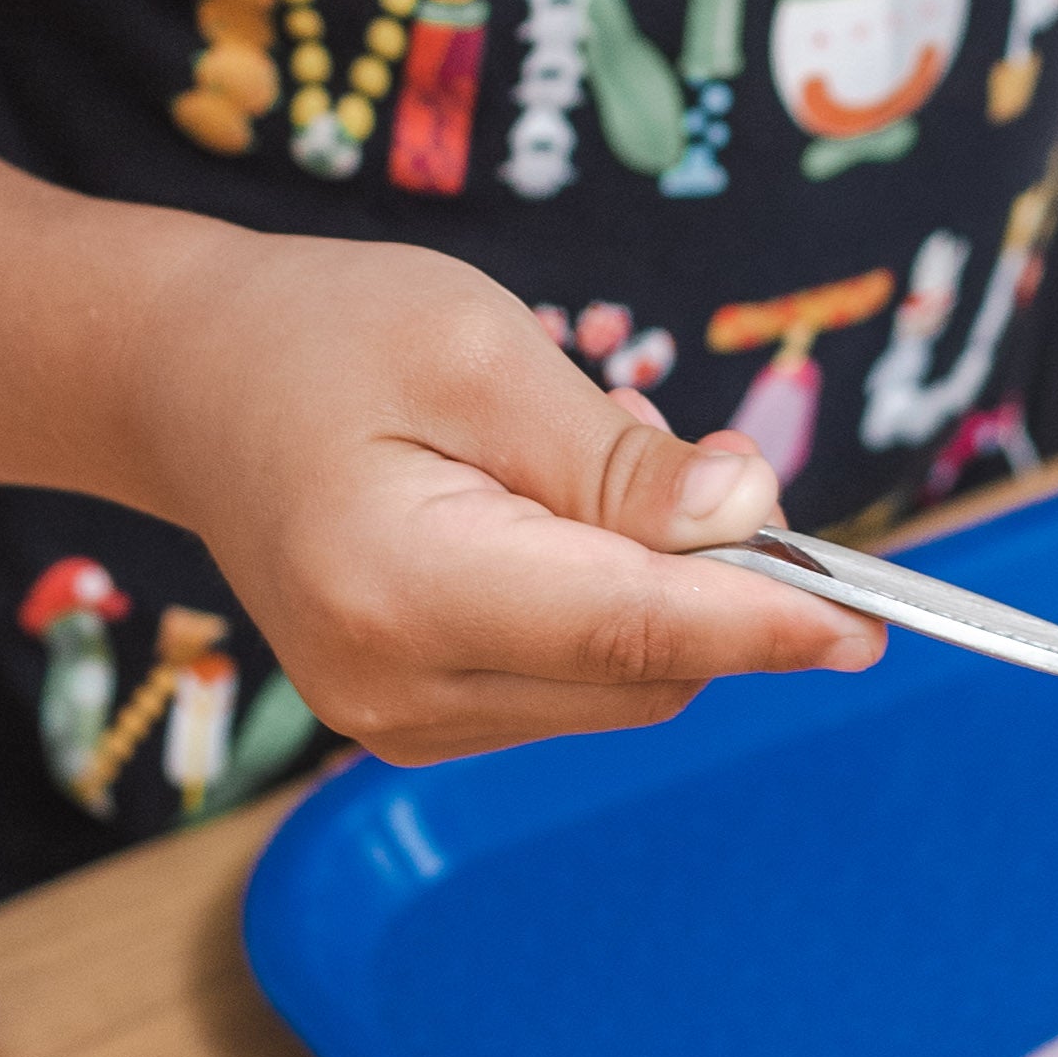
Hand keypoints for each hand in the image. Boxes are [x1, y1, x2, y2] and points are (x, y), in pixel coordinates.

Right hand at [133, 230, 881, 759]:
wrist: (182, 384)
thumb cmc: (324, 335)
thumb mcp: (478, 349)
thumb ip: (615, 454)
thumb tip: (750, 515)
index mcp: (403, 588)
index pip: (634, 631)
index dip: (768, 624)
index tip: (875, 620)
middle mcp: (396, 689)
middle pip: (644, 671)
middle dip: (718, 584)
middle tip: (694, 450)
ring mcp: (397, 722)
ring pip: (620, 686)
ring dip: (658, 590)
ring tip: (580, 460)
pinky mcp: (410, 720)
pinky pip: (571, 685)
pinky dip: (608, 611)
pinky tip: (552, 517)